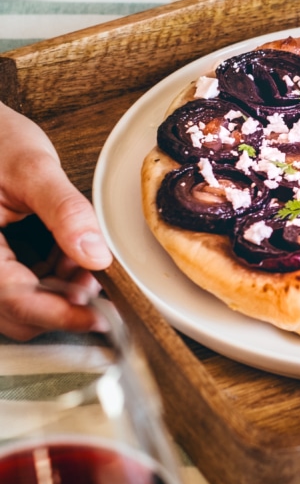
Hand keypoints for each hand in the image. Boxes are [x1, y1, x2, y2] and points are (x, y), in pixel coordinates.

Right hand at [0, 101, 111, 339]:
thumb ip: (65, 211)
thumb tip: (96, 255)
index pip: (13, 300)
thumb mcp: (32, 167)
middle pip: (14, 311)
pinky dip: (47, 279)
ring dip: (57, 292)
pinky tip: (69, 258)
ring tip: (88, 265)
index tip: (97, 317)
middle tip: (101, 284)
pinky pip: (16, 285)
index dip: (58, 314)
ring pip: (17, 303)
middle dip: (62, 303)